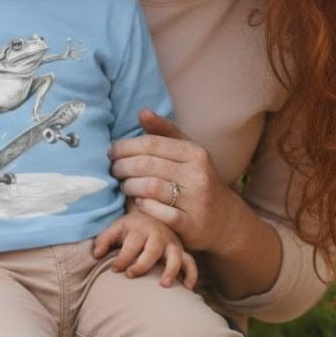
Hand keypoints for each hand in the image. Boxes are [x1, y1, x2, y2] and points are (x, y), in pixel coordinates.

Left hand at [92, 210, 198, 288]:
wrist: (152, 215)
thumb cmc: (131, 228)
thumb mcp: (116, 228)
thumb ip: (103, 240)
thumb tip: (96, 255)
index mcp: (140, 229)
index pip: (131, 246)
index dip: (122, 259)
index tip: (114, 270)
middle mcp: (159, 236)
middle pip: (153, 250)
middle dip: (142, 264)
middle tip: (131, 275)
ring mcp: (172, 244)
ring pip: (175, 256)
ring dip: (171, 270)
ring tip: (164, 285)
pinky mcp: (181, 251)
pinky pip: (190, 263)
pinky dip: (191, 275)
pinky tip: (187, 288)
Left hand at [110, 111, 229, 252]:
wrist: (223, 219)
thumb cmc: (197, 180)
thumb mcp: (188, 153)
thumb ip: (166, 132)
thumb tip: (142, 112)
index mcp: (196, 153)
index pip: (151, 143)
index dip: (125, 147)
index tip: (111, 152)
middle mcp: (198, 174)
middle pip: (146, 165)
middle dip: (121, 166)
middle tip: (113, 170)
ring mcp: (195, 200)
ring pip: (149, 187)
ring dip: (128, 186)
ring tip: (123, 186)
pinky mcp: (190, 224)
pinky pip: (159, 213)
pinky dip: (143, 206)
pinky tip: (138, 203)